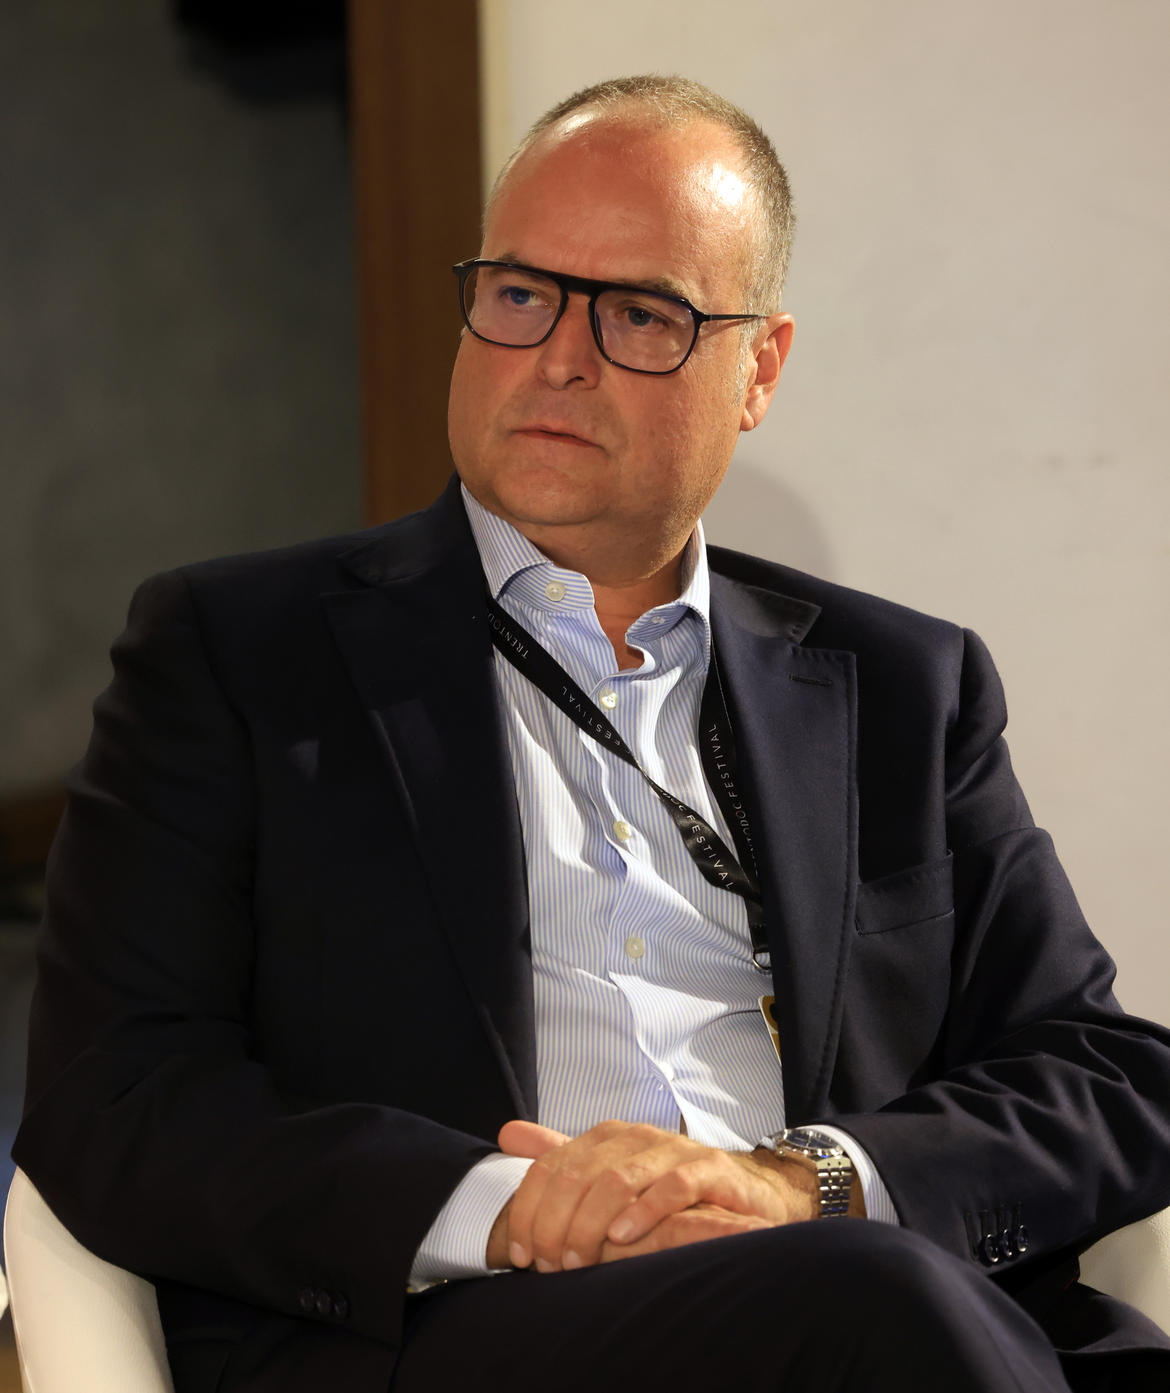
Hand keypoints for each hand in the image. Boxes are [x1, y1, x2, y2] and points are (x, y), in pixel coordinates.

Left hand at [492, 1118, 819, 1272]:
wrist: (744, 1193)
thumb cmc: (667, 1189)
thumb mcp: (608, 1172)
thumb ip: (560, 1155)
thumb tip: (506, 1133)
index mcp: (605, 1137)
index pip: (550, 1167)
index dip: (528, 1210)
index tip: (518, 1254)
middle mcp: (635, 1137)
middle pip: (578, 1174)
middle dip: (555, 1223)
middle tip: (549, 1264)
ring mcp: (672, 1150)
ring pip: (619, 1178)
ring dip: (591, 1222)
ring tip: (578, 1258)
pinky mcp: (708, 1169)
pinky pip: (673, 1186)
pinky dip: (645, 1211)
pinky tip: (625, 1236)